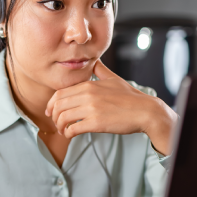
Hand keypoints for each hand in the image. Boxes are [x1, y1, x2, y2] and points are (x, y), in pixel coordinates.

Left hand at [45, 60, 177, 154]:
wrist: (145, 111)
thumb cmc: (130, 97)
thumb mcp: (114, 79)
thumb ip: (101, 70)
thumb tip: (94, 61)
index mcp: (88, 85)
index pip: (60, 93)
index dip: (51, 104)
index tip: (50, 112)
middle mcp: (87, 95)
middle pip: (58, 105)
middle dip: (53, 116)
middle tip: (56, 124)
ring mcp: (91, 108)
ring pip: (62, 117)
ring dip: (59, 127)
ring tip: (63, 131)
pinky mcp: (96, 122)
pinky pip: (73, 128)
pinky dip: (67, 133)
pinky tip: (70, 135)